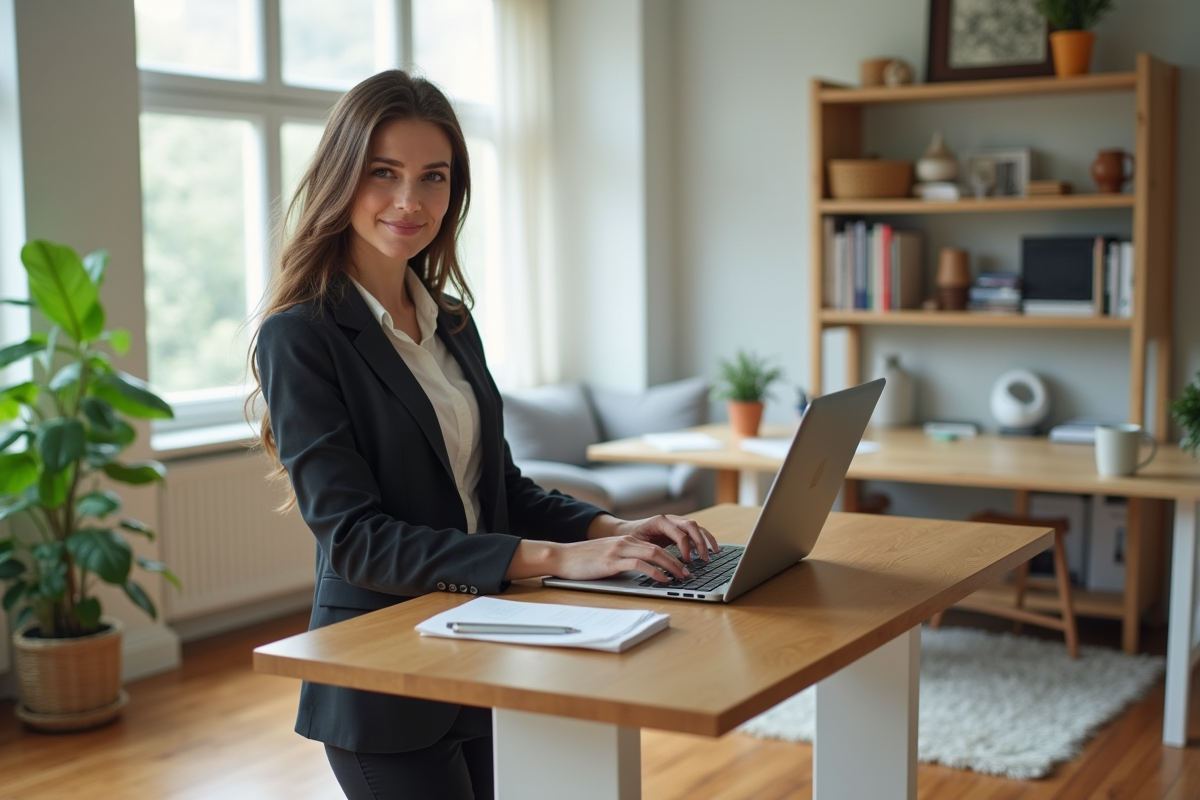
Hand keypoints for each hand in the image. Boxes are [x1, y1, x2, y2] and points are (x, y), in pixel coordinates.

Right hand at [504, 515, 718, 583]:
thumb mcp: (610, 558)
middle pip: (661, 547)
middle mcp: (627, 542)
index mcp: (628, 541)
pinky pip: (639, 564)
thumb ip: (628, 561)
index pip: (659, 544)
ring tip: (684, 577)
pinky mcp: (612, 561)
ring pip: (654, 554)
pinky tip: (664, 579)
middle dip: (680, 560)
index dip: (676, 555)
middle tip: (692, 573)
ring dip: (672, 566)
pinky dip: (655, 571)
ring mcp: (620, 550)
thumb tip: (648, 573)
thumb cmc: (585, 561)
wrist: (562, 557)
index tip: (688, 566)